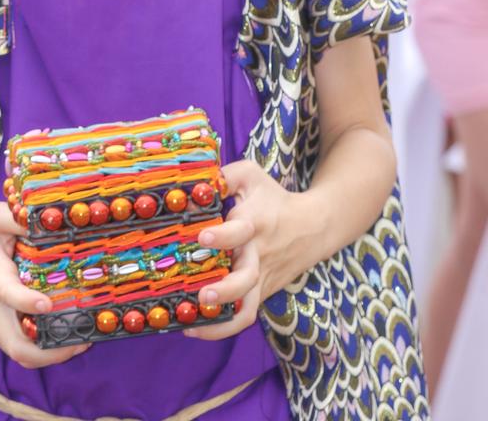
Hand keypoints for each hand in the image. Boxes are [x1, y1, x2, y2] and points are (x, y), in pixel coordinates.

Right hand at [0, 201, 89, 367]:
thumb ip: (19, 218)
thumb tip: (50, 219)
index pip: (8, 294)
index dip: (27, 302)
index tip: (48, 303)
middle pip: (16, 345)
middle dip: (49, 352)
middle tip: (80, 341)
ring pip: (18, 354)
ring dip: (50, 356)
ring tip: (79, 344)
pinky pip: (15, 350)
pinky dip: (40, 352)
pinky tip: (63, 340)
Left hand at [185, 159, 302, 340]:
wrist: (312, 227)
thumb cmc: (273, 197)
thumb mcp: (250, 175)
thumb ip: (223, 176)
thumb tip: (191, 183)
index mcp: (255, 222)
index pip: (240, 231)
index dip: (222, 235)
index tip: (202, 237)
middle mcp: (258, 254)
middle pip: (247, 278)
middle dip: (225, 290)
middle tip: (202, 293)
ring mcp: (261, 277)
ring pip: (247, 307)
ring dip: (221, 320)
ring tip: (192, 324)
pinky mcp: (261, 292)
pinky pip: (244, 315)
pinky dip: (222, 328)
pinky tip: (195, 329)